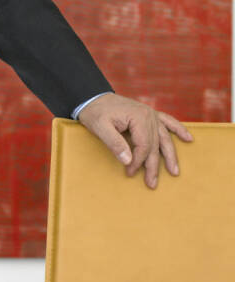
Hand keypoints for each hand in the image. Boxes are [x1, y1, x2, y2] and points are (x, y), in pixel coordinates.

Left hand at [76, 93, 192, 188]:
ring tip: (174, 172)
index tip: (130, 172)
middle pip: (154, 145)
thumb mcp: (100, 128)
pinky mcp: (149, 114)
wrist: (92, 97)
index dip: (138, 161)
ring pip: (164, 138)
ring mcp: (151, 114)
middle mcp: (149, 115)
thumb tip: (128, 161)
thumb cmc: (95, 112)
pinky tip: (188, 138)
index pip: (143, 146)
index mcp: (138, 117)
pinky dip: (179, 130)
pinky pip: (168, 122)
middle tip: (152, 184)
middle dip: (153, 166)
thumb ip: (114, 144)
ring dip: (170, 155)